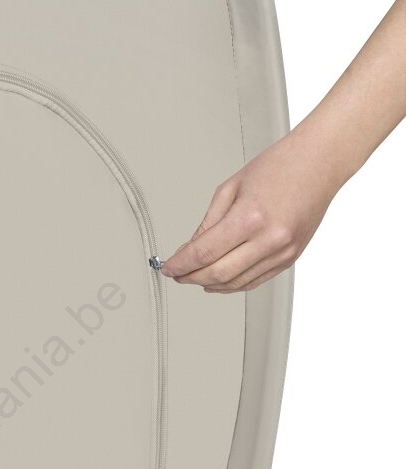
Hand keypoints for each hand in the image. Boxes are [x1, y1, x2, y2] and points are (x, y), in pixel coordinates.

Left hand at [159, 128, 343, 292]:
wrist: (321, 161)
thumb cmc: (280, 166)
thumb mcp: (231, 188)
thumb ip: (208, 223)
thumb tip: (190, 250)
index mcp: (250, 218)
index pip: (203, 253)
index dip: (180, 264)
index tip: (169, 267)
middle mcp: (269, 239)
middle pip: (217, 273)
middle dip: (191, 277)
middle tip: (178, 274)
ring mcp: (282, 251)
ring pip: (236, 283)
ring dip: (210, 284)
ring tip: (195, 278)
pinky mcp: (291, 258)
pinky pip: (255, 281)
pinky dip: (233, 284)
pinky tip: (220, 281)